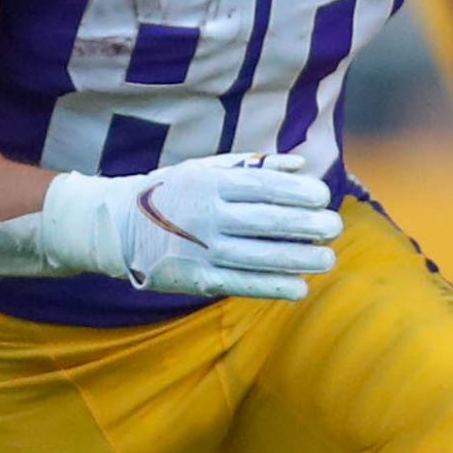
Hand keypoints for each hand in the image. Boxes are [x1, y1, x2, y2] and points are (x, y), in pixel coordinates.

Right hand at [43, 152, 343, 301]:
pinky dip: (273, 286)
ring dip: (299, 259)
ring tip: (327, 258)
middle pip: (267, 222)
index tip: (324, 197)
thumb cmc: (173, 191)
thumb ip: (254, 166)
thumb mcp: (206, 167)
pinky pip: (242, 284)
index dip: (299, 193)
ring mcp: (202, 249)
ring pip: (260, 256)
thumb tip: (301, 165)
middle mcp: (208, 215)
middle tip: (334, 228)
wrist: (117, 226)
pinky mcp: (197, 279)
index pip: (264, 187)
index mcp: (211, 182)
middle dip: (307, 225)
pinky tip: (300, 287)